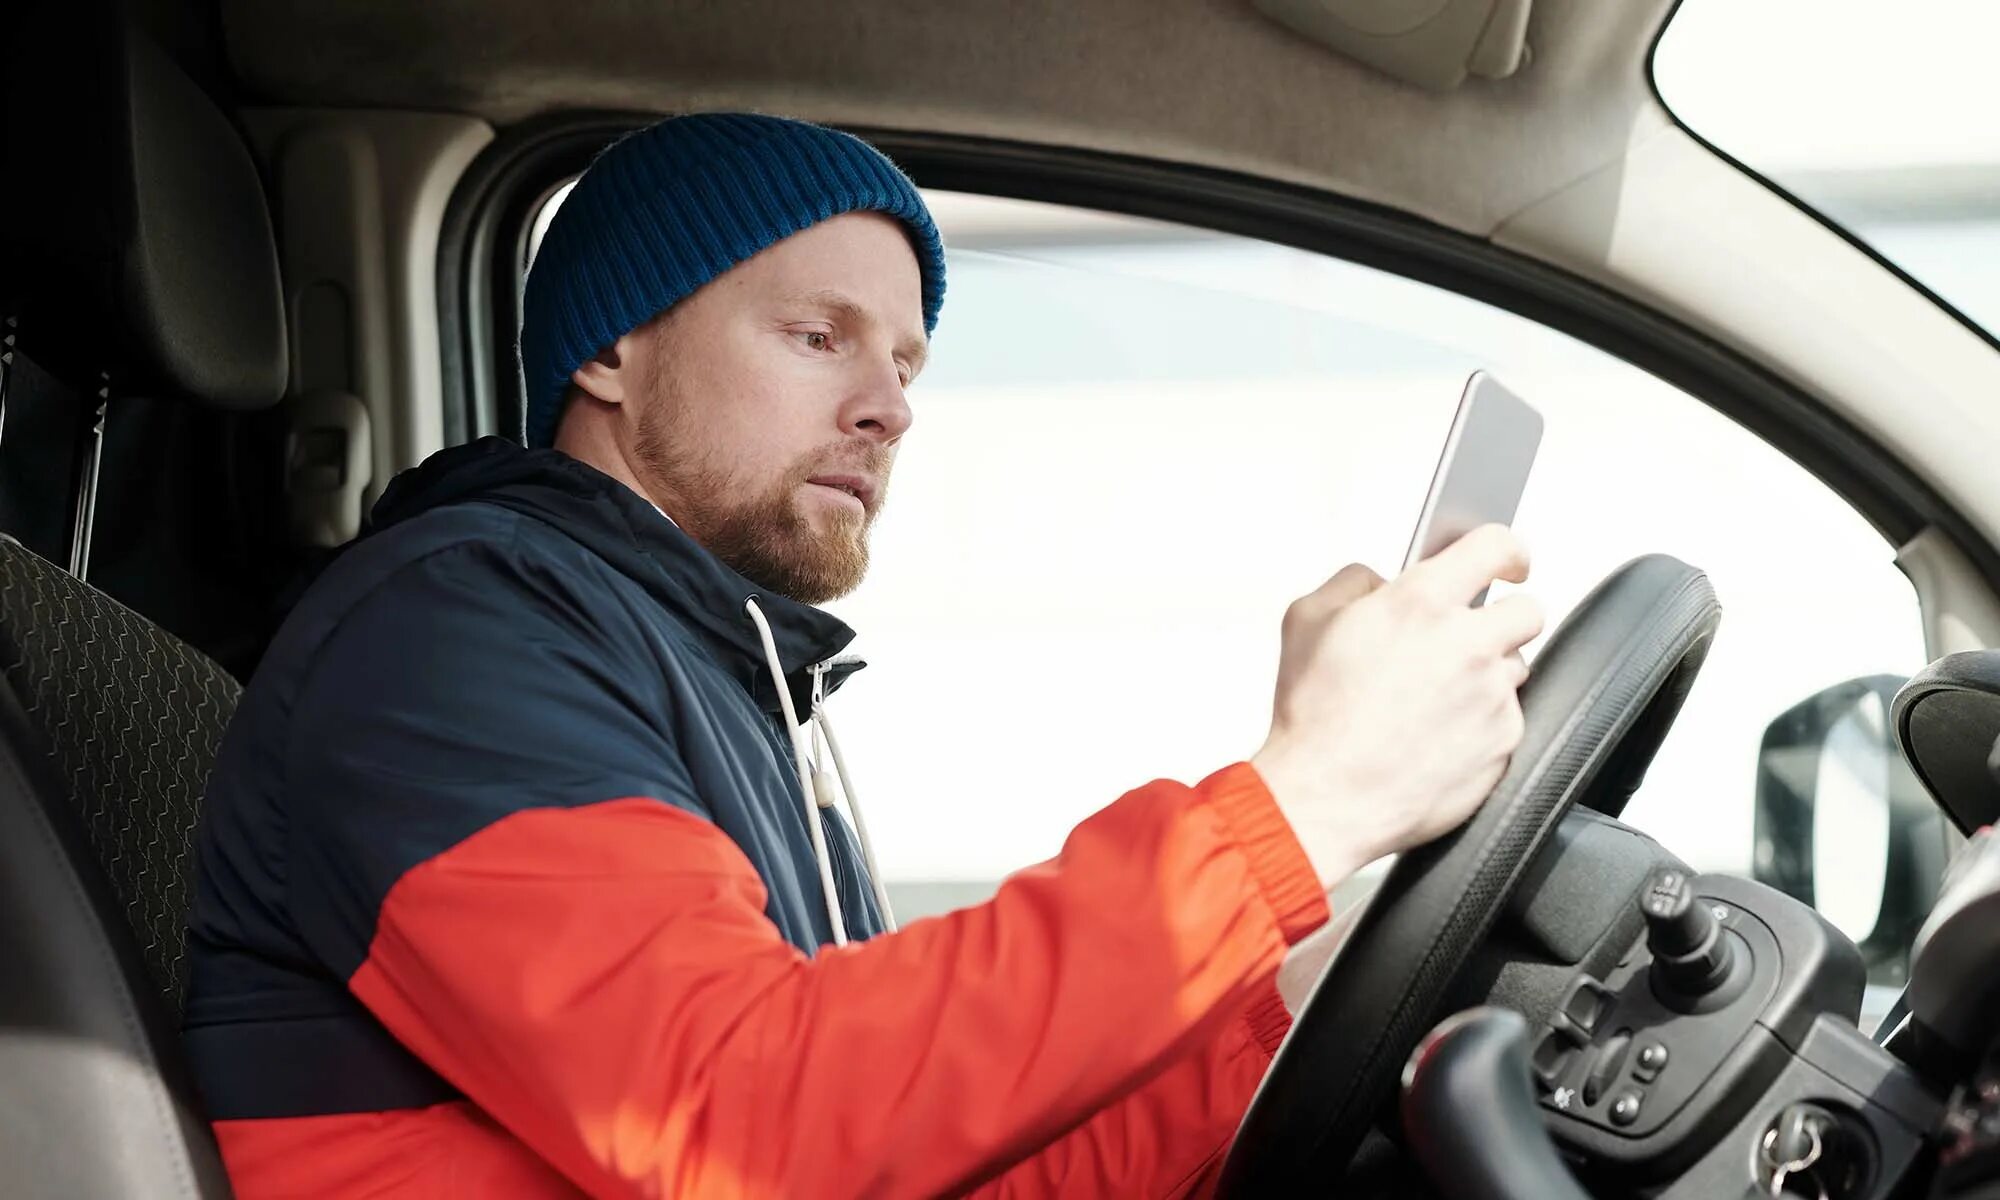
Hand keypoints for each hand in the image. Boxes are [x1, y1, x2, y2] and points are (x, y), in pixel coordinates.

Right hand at [1252, 525, 1543, 888]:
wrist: (1325, 797)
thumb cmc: (1312, 716)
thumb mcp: (1306, 620)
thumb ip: (1353, 581)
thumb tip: (1382, 581)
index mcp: (1421, 603)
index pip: (1496, 546)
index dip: (1506, 549)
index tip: (1509, 560)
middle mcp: (1467, 645)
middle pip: (1526, 610)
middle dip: (1501, 618)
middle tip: (1465, 637)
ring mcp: (1492, 696)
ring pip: (1515, 667)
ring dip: (1486, 673)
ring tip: (1435, 697)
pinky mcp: (1503, 742)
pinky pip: (1506, 718)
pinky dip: (1480, 722)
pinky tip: (1436, 733)